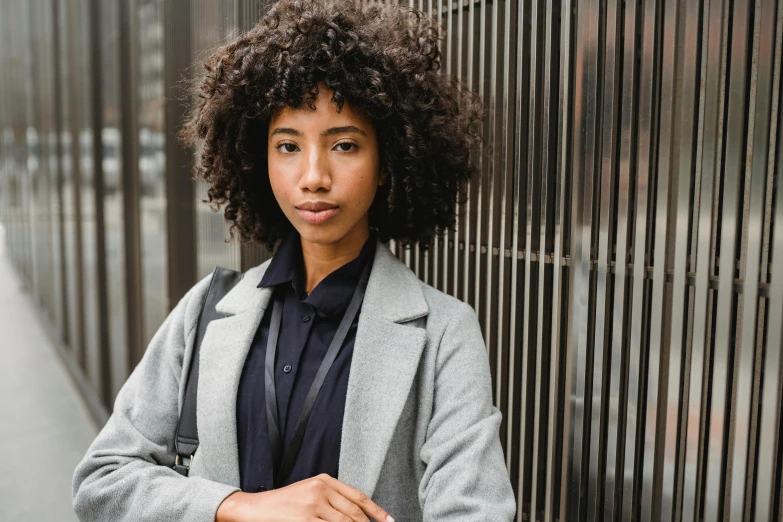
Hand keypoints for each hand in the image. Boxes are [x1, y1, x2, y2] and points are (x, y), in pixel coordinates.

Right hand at [215, 473, 394, 521]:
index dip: (377, 511)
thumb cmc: (283, 504)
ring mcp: (313, 505)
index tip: (389, 521)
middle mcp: (321, 489)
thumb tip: (356, 515)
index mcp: (324, 480)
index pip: (358, 497)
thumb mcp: (310, 492)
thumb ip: (332, 498)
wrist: (255, 508)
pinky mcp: (305, 520)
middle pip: (354, 513)